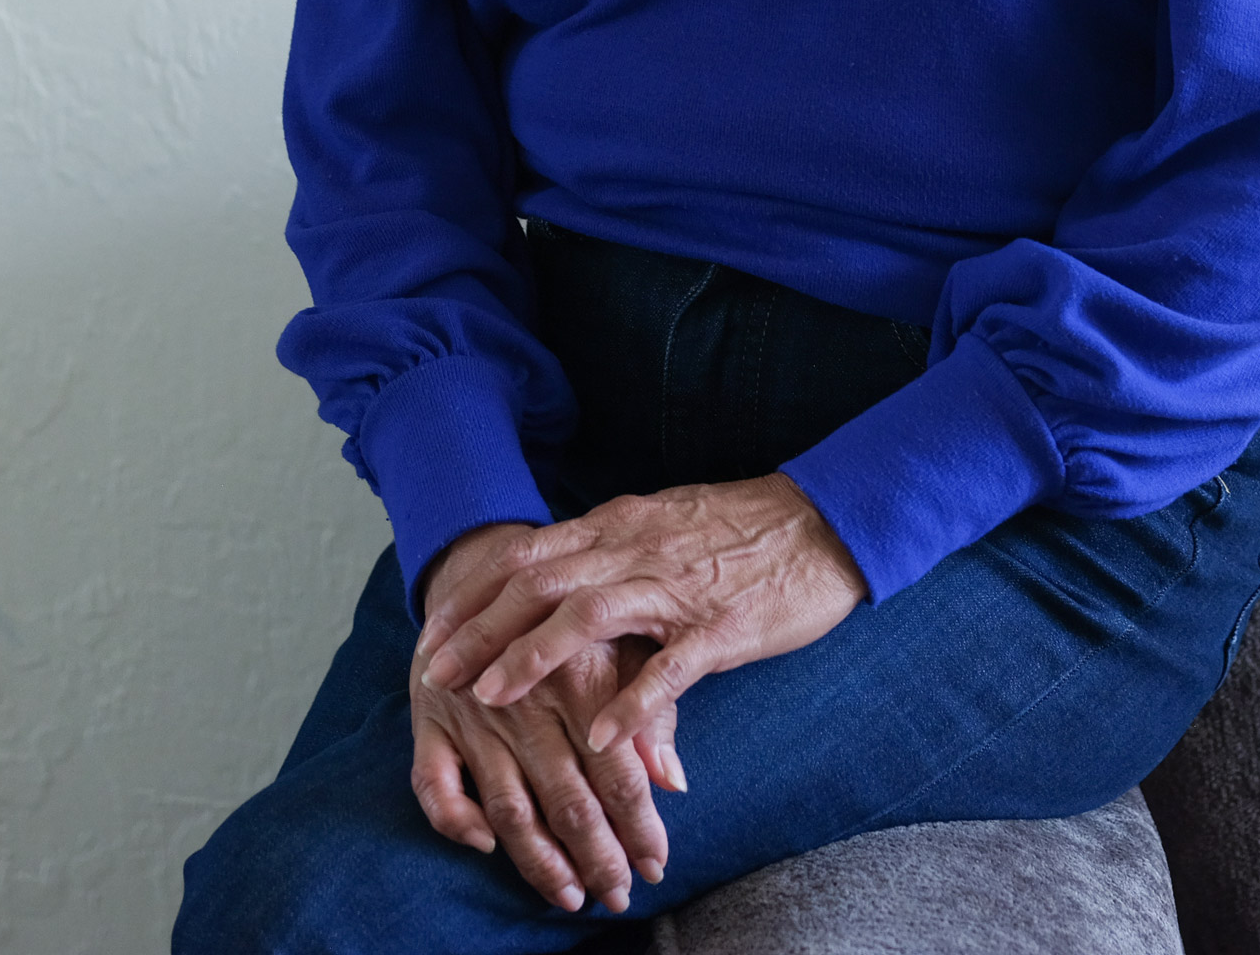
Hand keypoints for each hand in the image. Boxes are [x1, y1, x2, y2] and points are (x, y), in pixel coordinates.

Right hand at [405, 608, 669, 914]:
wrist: (488, 563)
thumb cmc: (574, 614)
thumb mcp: (626, 643)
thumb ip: (652, 710)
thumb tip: (674, 781)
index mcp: (580, 677)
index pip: (618, 773)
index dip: (640, 827)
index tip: (657, 864)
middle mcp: (526, 702)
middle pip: (567, 800)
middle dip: (597, 858)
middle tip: (619, 894)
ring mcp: (472, 716)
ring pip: (508, 806)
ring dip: (539, 860)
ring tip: (568, 895)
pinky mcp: (428, 722)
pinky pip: (432, 785)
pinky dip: (455, 821)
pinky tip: (485, 845)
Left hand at [422, 475, 866, 754]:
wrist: (827, 521)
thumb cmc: (745, 529)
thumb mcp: (663, 525)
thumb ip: (612, 549)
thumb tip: (559, 576)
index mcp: (620, 526)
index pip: (527, 554)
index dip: (473, 592)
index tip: (432, 628)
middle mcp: (636, 550)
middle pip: (539, 583)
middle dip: (480, 629)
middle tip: (434, 672)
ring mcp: (678, 588)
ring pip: (589, 616)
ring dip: (533, 656)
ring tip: (491, 697)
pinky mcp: (721, 628)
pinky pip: (670, 668)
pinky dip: (632, 702)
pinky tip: (601, 737)